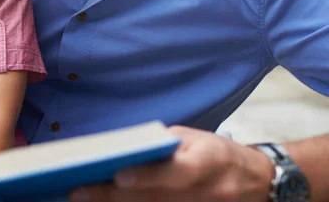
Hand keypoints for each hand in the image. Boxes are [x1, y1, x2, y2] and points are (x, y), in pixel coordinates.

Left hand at [70, 125, 273, 201]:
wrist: (257, 184)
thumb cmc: (217, 153)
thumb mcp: (195, 139)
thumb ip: (162, 146)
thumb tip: (123, 152)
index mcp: (209, 162)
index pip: (178, 172)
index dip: (148, 176)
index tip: (117, 176)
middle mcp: (207, 193)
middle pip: (157, 199)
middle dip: (114, 197)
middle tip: (79, 192)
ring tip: (85, 200)